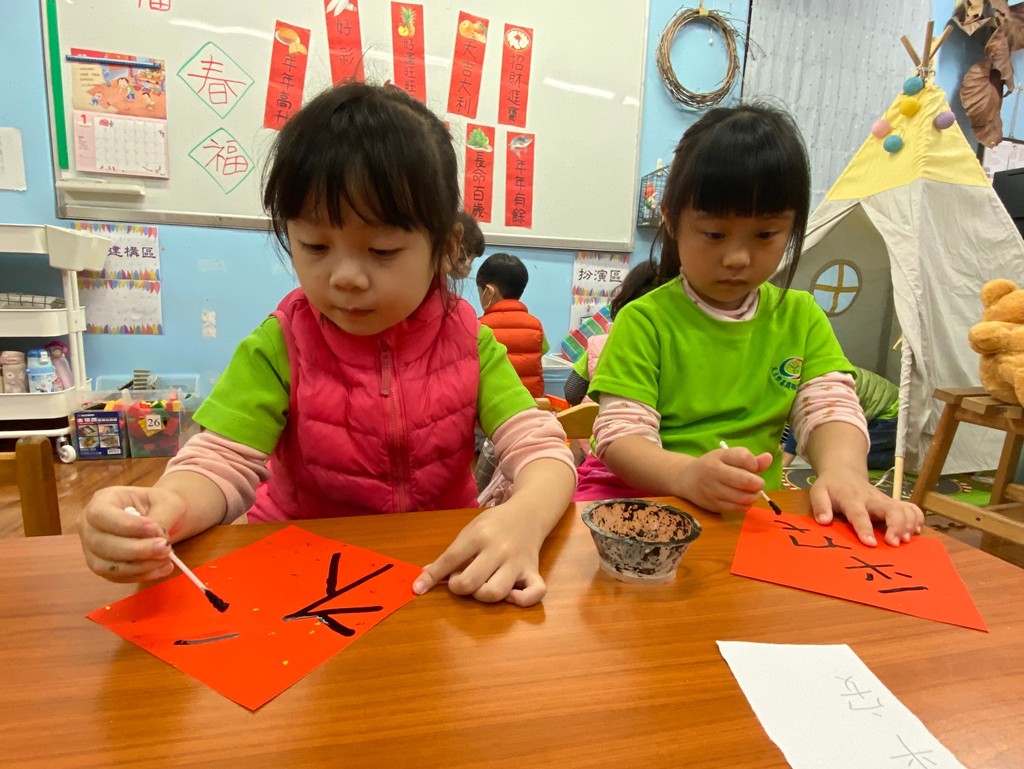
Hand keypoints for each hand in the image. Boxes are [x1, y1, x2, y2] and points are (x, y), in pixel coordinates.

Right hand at [79, 486, 187, 581]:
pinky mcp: (102, 567)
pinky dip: (141, 575)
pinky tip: (162, 568)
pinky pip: (117, 577)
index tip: (154, 529)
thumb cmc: (161, 504)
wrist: (165, 517)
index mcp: (102, 500)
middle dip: (136, 550)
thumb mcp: (168, 502)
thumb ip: (161, 517)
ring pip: (106, 565)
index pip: (100, 514)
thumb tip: (156, 538)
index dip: (125, 525)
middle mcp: (89, 525)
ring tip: (167, 558)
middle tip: (165, 548)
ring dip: (139, 566)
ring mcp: (92, 549)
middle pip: (101, 544)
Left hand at [412, 501, 548, 606]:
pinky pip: (535, 593)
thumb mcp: (470, 531)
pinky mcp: (534, 571)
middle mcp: (499, 549)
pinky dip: (521, 600)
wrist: (529, 512)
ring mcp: (518, 562)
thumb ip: (451, 555)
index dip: (432, 576)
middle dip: (460, 587)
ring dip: (483, 596)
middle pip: (471, 581)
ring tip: (483, 586)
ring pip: (497, 592)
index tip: (418, 589)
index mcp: (480, 536)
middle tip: (463, 580)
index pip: (451, 559)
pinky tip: (511, 596)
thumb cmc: (495, 524)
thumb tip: (424, 575)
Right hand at [679, 446, 773, 512]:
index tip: (752, 466)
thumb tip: (769, 458)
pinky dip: (746, 505)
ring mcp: (713, 491)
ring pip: (744, 498)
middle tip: (757, 483)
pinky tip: (743, 499)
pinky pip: (738, 508)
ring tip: (751, 492)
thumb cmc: (712, 465)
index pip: (744, 458)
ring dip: (754, 496)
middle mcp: (714, 473)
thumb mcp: (727, 457)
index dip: (754, 463)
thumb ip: (749, 459)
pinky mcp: (714, 506)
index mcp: (719, 457)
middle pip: (746, 480)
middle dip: (758, 483)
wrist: (687, 479)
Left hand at [809, 468, 923, 546]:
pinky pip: (911, 508)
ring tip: (906, 540)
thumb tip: (824, 521)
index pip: (859, 514)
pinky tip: (916, 531)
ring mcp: (885, 500)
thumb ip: (820, 506)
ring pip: (905, 509)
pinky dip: (917, 518)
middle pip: (891, 509)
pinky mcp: (892, 502)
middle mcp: (872, 499)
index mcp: (852, 499)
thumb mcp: (818, 492)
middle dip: (897, 526)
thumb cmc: (831, 486)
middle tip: (894, 543)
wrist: (844, 472)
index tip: (871, 544)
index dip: (865, 528)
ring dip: (909, 524)